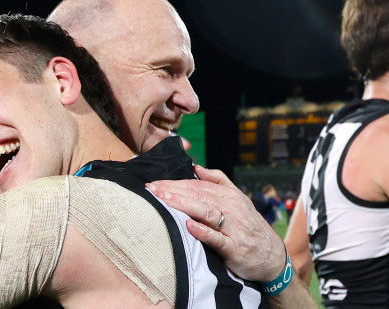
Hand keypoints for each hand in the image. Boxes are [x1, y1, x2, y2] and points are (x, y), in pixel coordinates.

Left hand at [146, 165, 285, 281]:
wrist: (272, 257)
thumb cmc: (248, 227)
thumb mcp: (237, 199)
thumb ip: (217, 181)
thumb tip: (196, 167)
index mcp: (228, 195)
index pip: (197, 185)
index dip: (174, 183)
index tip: (154, 184)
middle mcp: (231, 208)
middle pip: (198, 196)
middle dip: (173, 191)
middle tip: (152, 189)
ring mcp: (234, 228)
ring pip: (207, 212)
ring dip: (184, 205)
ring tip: (164, 200)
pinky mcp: (235, 248)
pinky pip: (218, 238)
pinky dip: (204, 232)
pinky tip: (189, 226)